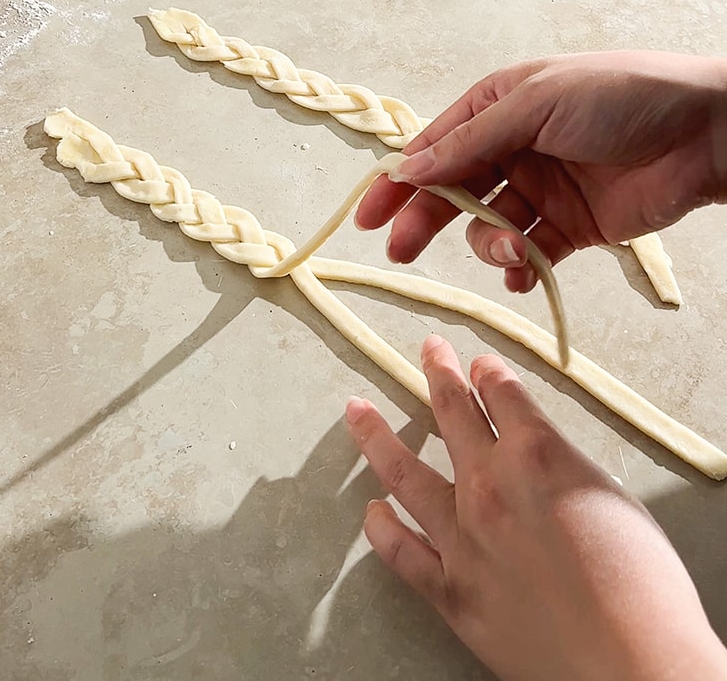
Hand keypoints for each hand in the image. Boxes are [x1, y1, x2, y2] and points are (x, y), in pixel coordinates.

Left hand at [346, 335, 726, 680]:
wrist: (632, 662)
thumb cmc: (645, 588)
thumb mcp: (614, 500)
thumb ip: (566, 469)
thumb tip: (538, 454)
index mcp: (537, 456)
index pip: (504, 395)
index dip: (490, 374)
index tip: (480, 364)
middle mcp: (488, 487)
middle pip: (451, 413)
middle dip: (438, 374)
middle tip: (428, 350)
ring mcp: (460, 538)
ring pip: (402, 471)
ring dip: (376, 434)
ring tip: (355, 408)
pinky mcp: (449, 589)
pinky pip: (400, 551)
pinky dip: (381, 527)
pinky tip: (371, 509)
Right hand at [356, 51, 726, 292]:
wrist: (708, 133)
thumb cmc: (623, 97)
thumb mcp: (536, 104)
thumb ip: (470, 142)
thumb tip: (410, 168)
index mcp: (499, 108)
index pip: (434, 148)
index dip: (399, 181)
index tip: (369, 215)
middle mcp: (514, 148)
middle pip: (451, 192)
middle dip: (424, 221)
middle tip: (403, 251)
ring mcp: (542, 189)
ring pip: (486, 227)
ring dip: (487, 245)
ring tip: (509, 253)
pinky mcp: (572, 227)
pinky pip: (529, 255)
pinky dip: (520, 270)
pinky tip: (524, 273)